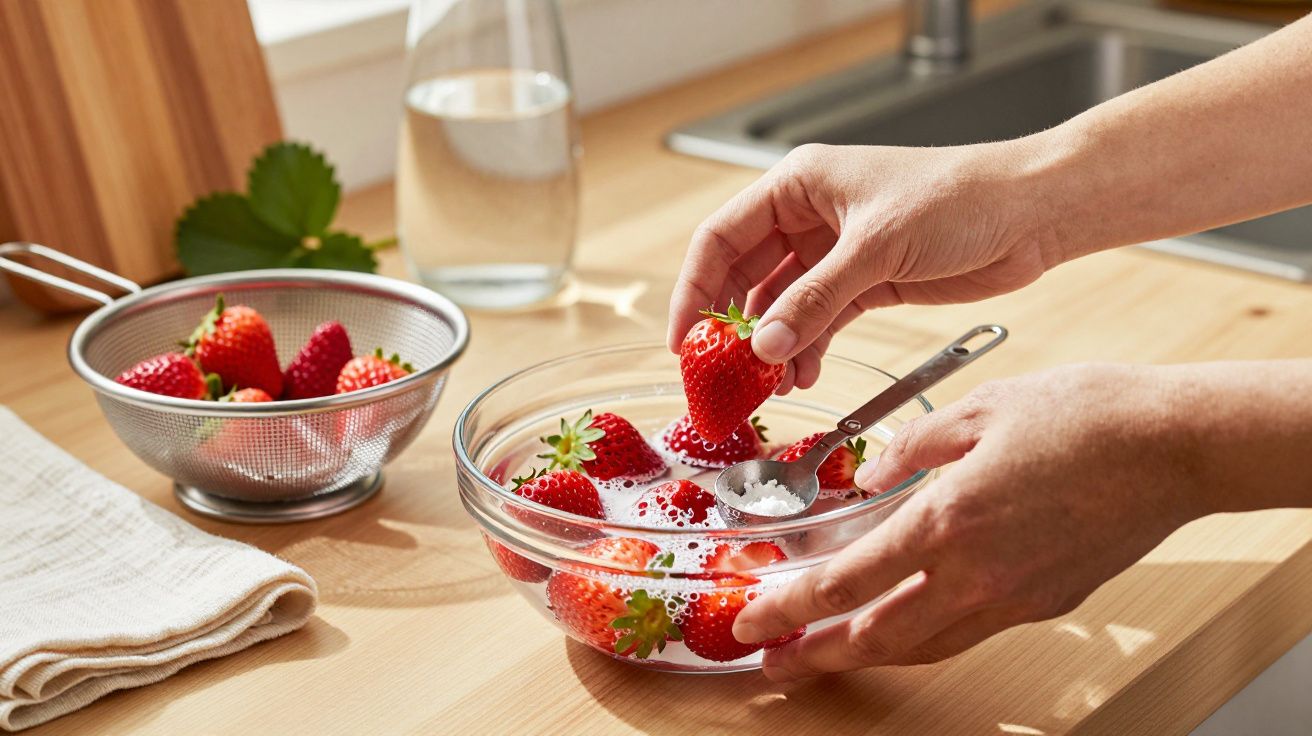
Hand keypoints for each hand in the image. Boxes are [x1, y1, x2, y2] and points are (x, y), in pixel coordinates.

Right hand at [666, 141, 1059, 392]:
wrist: (1032, 212)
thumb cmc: (958, 198)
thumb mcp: (875, 248)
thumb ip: (814, 301)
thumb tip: (763, 348)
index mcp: (798, 184)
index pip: (721, 238)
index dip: (695, 289)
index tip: (684, 340)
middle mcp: (809, 216)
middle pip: (746, 276)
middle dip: (733, 326)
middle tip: (719, 375)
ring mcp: (836, 253)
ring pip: (782, 305)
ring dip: (773, 345)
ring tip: (767, 385)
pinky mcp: (866, 283)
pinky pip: (819, 321)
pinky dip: (806, 349)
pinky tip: (801, 375)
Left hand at [732, 363, 1226, 679]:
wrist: (1174, 446)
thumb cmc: (1084, 415)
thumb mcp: (979, 410)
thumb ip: (912, 448)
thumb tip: (871, 477)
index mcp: (949, 521)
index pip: (848, 583)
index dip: (790, 609)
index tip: (751, 622)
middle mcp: (978, 574)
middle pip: (879, 638)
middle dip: (816, 656)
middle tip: (770, 664)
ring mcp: (1015, 598)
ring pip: (924, 646)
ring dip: (866, 655)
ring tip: (823, 656)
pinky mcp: (1046, 601)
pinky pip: (967, 631)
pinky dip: (922, 636)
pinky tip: (904, 623)